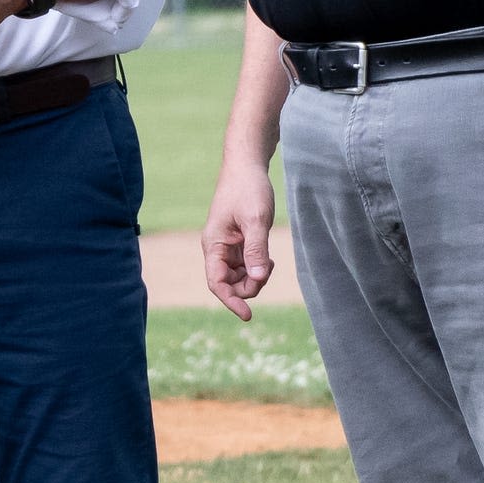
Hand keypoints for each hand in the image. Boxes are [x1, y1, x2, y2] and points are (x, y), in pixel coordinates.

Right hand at [200, 157, 276, 320]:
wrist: (247, 167)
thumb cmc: (248, 189)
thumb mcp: (255, 219)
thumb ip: (257, 249)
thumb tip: (258, 278)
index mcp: (213, 244)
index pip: (216, 283)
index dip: (230, 301)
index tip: (248, 315)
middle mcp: (217, 249)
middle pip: (229, 284)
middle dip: (249, 286)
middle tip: (269, 269)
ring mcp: (227, 247)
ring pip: (238, 277)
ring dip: (254, 278)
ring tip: (270, 261)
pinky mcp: (238, 242)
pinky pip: (246, 266)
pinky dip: (257, 268)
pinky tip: (268, 258)